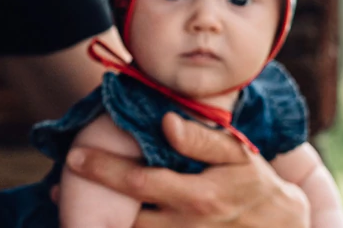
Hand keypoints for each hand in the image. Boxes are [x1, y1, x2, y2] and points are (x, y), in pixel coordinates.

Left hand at [63, 112, 310, 226]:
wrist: (284, 227)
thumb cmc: (254, 183)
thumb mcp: (238, 154)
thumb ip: (201, 140)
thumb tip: (166, 123)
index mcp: (199, 197)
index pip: (140, 183)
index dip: (102, 170)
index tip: (73, 158)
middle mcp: (189, 227)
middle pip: (127, 223)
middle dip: (89, 210)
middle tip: (58, 191)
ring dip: (101, 227)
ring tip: (69, 211)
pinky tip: (102, 223)